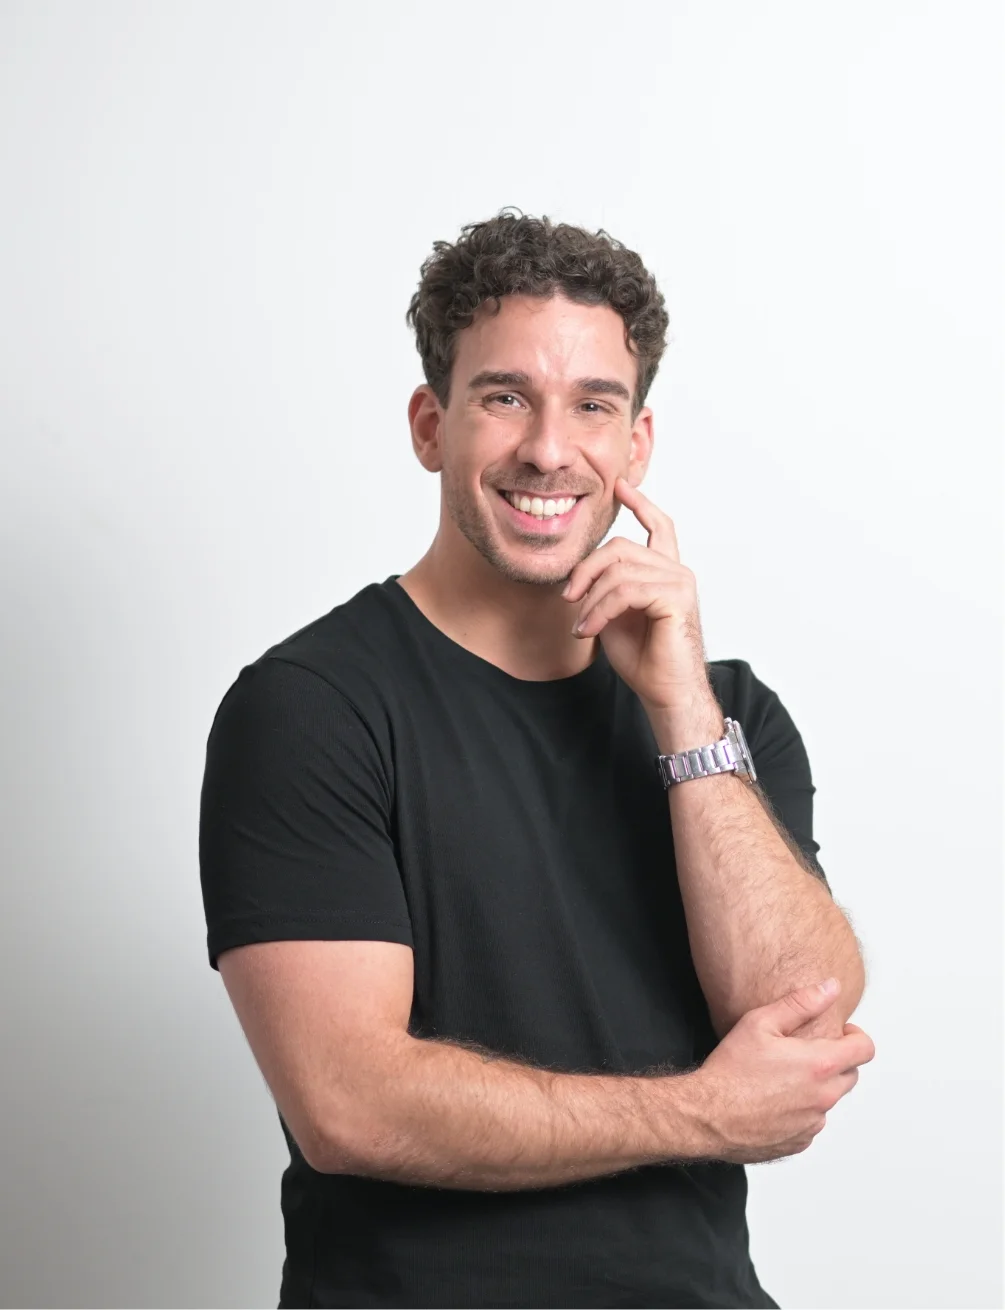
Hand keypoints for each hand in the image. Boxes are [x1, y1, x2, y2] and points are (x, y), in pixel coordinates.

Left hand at [562, 477, 710, 712]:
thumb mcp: (613, 615)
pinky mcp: (676, 598)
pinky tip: (589, 629)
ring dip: (590, 599)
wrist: (665, 691)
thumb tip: (578, 576)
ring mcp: (679, 582)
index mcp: (664, 572)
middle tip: (568, 598)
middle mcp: (675, 571)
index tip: (620, 486)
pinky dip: (599, 610)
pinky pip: (625, 591)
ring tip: (581, 626)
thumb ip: (604, 588)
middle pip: (620, 547)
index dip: (639, 504)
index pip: (658, 526)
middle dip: (586, 569)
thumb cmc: (643, 658)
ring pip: (619, 570)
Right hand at [674, 979, 875, 1164]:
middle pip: (851, 1075)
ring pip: (829, 1099)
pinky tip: (772, 1099)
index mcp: (819, 1065)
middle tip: (803, 1051)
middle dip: (835, 1060)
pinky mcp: (800, 1141)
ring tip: (780, 1076)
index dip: (856, 1036)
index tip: (839, 1032)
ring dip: (816, 1086)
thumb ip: (801, 1003)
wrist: (707, 1116)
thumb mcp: (760, 1022)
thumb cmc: (731, 1070)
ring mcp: (813, 1124)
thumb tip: (830, 988)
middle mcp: (823, 1098)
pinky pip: (811, 1122)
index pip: (865, 1050)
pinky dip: (800, 1109)